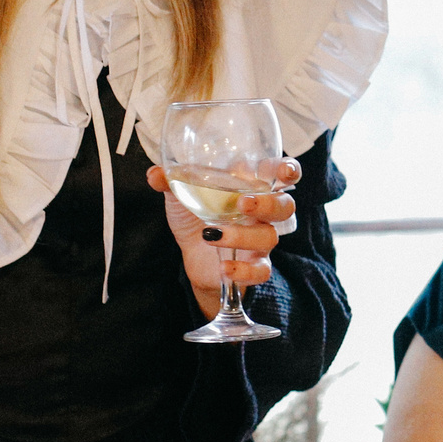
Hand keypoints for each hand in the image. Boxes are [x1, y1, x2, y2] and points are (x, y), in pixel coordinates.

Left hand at [148, 156, 300, 319]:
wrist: (193, 257)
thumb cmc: (196, 217)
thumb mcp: (181, 195)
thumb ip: (172, 181)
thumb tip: (155, 174)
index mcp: (250, 188)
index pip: (279, 175)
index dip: (288, 171)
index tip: (285, 171)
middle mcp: (262, 214)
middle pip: (284, 206)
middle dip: (268, 203)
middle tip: (243, 203)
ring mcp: (260, 241)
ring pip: (270, 237)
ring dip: (244, 235)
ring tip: (213, 234)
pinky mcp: (253, 266)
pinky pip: (261, 270)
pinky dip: (244, 270)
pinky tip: (224, 267)